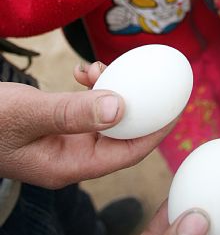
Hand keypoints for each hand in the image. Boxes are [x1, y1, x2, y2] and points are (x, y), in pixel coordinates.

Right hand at [0, 61, 174, 188]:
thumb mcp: (28, 113)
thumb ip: (73, 112)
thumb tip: (122, 106)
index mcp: (69, 166)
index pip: (127, 152)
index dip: (155, 129)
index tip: (176, 105)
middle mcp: (72, 157)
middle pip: (121, 133)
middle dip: (137, 103)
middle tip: (149, 75)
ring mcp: (65, 141)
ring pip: (105, 115)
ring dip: (110, 89)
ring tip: (98, 68)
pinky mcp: (58, 126)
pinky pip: (87, 107)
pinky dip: (91, 87)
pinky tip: (84, 71)